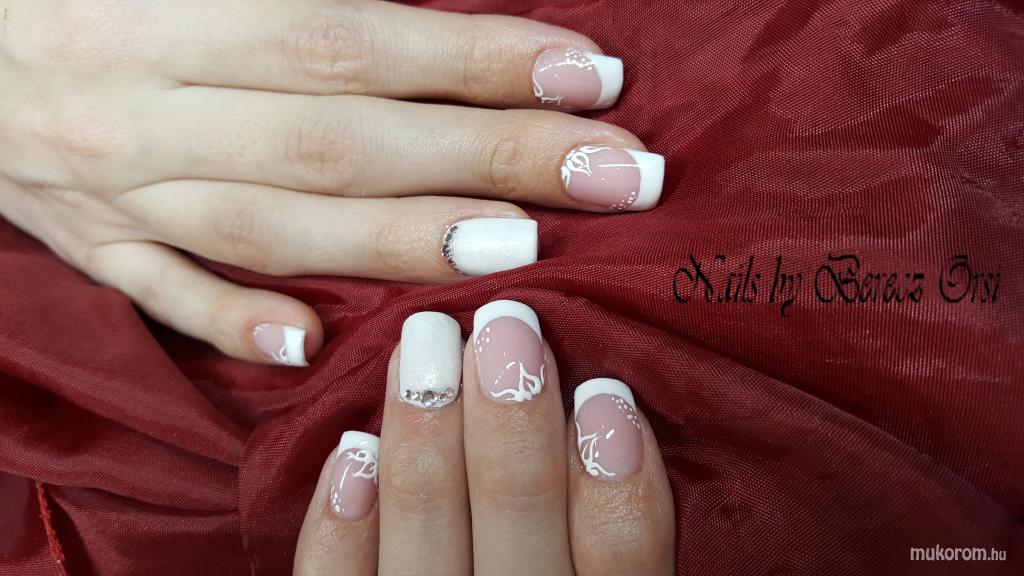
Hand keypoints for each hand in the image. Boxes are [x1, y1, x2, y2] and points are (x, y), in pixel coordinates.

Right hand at [0, 1, 663, 366]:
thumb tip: (428, 24)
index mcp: (169, 14)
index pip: (353, 41)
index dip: (478, 60)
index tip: (590, 77)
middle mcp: (146, 108)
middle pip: (343, 141)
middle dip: (490, 157)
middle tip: (616, 173)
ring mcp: (114, 190)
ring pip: (272, 228)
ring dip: (401, 244)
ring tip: (522, 249)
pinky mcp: (89, 244)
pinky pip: (160, 296)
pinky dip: (233, 324)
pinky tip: (315, 347)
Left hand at [293, 300, 675, 574]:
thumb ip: (618, 548)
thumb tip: (610, 417)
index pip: (621, 565)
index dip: (615, 477)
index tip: (603, 387)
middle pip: (519, 531)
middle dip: (511, 424)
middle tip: (502, 322)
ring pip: (422, 547)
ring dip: (424, 442)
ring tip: (423, 347)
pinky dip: (339, 527)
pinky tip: (349, 450)